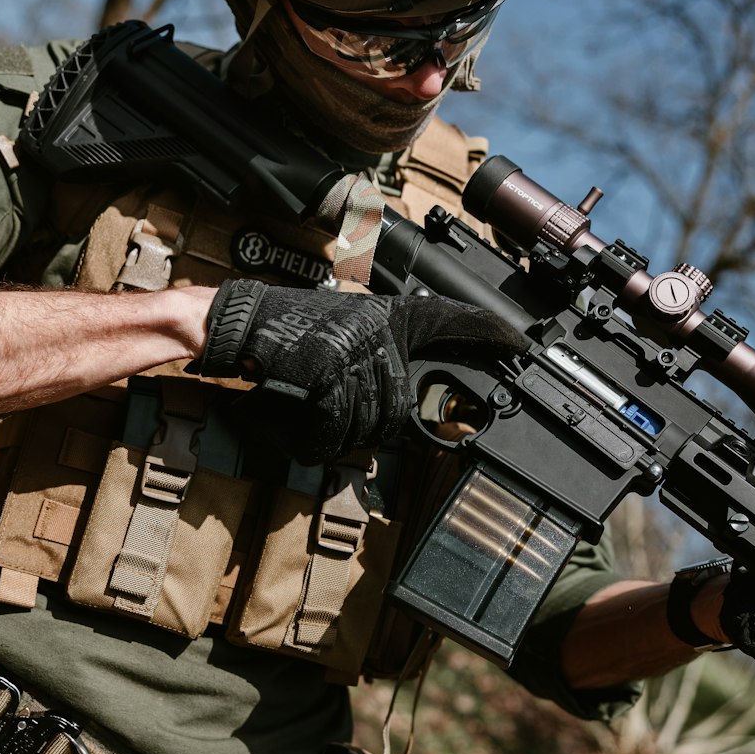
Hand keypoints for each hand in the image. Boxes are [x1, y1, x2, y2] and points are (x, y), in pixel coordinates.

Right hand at [196, 278, 524, 463]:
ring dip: (335, 429)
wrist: (233, 324)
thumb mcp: (346, 335)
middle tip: (329, 406)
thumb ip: (384, 359)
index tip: (521, 345)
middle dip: (367, 421)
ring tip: (307, 404)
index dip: (487, 334)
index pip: (448, 321)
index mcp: (383, 317)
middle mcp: (374, 329)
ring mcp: (350, 351)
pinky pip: (333, 433)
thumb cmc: (286, 336)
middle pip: (400, 407)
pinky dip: (311, 436)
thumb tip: (420, 405)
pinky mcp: (323, 374)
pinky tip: (294, 414)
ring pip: (368, 424)